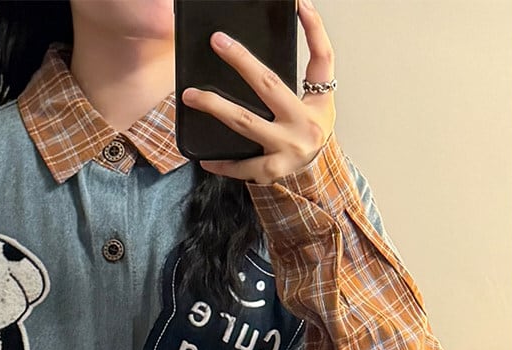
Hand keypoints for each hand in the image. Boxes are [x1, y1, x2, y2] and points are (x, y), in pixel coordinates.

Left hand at [181, 0, 335, 184]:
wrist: (317, 171)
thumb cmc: (312, 130)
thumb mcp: (320, 96)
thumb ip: (313, 63)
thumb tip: (301, 15)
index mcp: (315, 102)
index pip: (320, 58)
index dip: (314, 29)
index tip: (298, 4)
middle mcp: (301, 125)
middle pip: (268, 85)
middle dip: (241, 61)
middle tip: (218, 43)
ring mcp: (285, 150)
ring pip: (245, 123)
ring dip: (215, 107)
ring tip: (191, 96)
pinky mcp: (271, 171)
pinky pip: (242, 166)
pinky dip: (223, 163)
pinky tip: (204, 157)